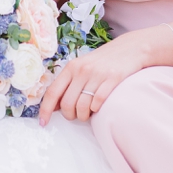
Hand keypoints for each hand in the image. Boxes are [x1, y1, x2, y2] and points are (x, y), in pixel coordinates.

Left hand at [37, 33, 151, 125]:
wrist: (130, 48)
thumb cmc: (103, 61)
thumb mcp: (81, 67)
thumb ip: (68, 83)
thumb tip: (53, 106)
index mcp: (71, 67)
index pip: (52, 92)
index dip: (45, 110)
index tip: (43, 123)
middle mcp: (82, 70)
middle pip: (67, 104)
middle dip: (70, 115)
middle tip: (76, 115)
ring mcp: (97, 75)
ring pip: (82, 107)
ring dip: (84, 116)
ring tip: (88, 113)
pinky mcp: (113, 79)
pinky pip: (98, 103)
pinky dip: (96, 110)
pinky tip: (98, 106)